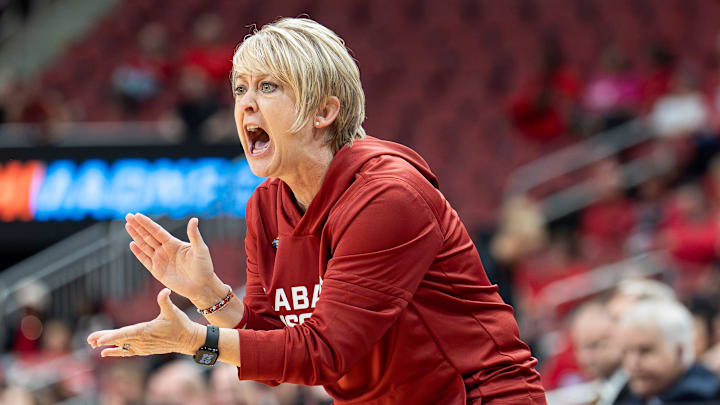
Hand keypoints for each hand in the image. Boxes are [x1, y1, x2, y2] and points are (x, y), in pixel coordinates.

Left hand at [87, 288, 204, 356]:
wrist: (188, 340)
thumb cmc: (180, 324)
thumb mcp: (173, 311)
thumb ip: (165, 301)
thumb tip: (165, 290)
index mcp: (146, 331)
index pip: (125, 334)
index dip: (112, 337)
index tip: (99, 340)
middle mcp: (142, 341)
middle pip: (119, 340)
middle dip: (103, 339)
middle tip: (89, 339)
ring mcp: (142, 347)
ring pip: (121, 346)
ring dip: (106, 345)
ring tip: (92, 343)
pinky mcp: (144, 350)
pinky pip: (126, 352)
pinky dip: (116, 352)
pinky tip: (105, 353)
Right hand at [125, 213, 224, 305]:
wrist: (202, 286)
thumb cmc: (204, 267)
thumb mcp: (200, 249)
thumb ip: (194, 235)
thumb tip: (194, 219)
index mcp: (174, 243)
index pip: (157, 231)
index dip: (147, 223)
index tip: (137, 215)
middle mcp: (165, 250)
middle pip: (148, 236)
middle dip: (138, 226)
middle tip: (128, 216)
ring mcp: (160, 260)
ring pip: (145, 246)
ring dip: (136, 236)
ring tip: (128, 226)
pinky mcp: (157, 271)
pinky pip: (145, 260)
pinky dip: (138, 253)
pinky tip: (132, 244)